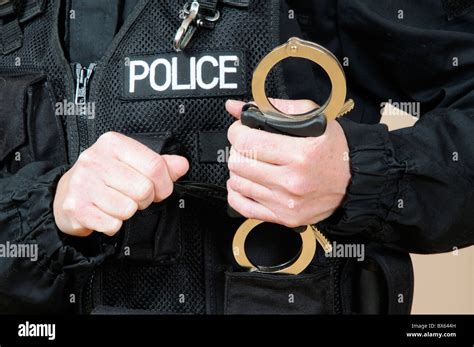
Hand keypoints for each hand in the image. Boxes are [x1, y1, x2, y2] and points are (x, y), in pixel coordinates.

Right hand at [53, 132, 188, 236]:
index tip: (160, 190)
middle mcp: (95, 160)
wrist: (67, 192)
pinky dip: (113, 225)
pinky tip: (104, 213)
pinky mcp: (76, 207)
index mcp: (113, 144)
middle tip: (132, 196)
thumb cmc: (104, 176)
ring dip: (127, 212)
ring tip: (116, 203)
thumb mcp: (132, 162)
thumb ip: (160, 163)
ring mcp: (83, 183)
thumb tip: (182, 165)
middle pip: (144, 190)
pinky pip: (112, 224)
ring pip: (128, 209)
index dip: (165, 184)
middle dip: (144, 200)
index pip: (155, 166)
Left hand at [226, 99, 350, 227]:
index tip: (241, 129)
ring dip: (238, 170)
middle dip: (237, 149)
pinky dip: (236, 194)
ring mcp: (287, 203)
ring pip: (238, 183)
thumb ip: (273, 108)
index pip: (247, 142)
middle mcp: (293, 181)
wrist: (355, 181)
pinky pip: (244, 208)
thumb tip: (236, 107)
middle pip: (239, 163)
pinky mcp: (285, 218)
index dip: (237, 131)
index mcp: (300, 153)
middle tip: (247, 145)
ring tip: (250, 163)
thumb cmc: (335, 149)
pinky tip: (244, 183)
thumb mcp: (313, 117)